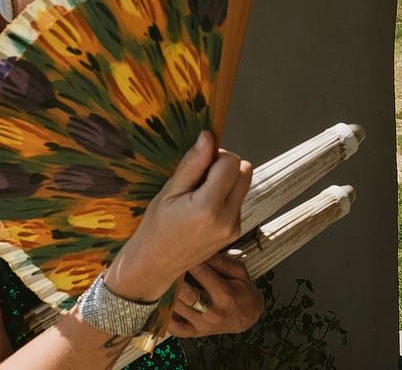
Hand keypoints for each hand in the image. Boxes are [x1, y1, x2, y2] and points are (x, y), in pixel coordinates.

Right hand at [105, 131, 252, 302]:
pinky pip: (239, 200)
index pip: (231, 162)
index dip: (216, 156)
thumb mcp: (169, 191)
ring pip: (244, 184)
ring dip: (227, 181)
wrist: (156, 264)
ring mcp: (235, 227)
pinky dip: (226, 196)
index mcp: (208, 207)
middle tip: (200, 178)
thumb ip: (193, 163)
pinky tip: (204, 208)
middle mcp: (227, 218)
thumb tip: (208, 135)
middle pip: (245, 170)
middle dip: (225, 166)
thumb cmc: (156, 226)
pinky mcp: (236, 232)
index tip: (198, 166)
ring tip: (200, 194)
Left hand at [169, 253, 264, 337]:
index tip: (181, 250)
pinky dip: (165, 315)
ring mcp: (202, 324)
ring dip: (167, 292)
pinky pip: (174, 327)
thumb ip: (221, 261)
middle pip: (185, 293)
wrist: (249, 316)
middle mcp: (213, 311)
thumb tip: (202, 250)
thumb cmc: (243, 292)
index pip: (200, 272)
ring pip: (176, 308)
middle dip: (175, 277)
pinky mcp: (195, 332)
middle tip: (167, 265)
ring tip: (163, 279)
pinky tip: (165, 302)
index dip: (189, 259)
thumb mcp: (239, 271)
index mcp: (225, 294)